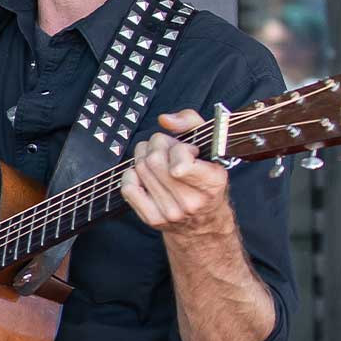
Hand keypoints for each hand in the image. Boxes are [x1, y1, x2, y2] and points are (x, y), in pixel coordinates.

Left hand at [121, 111, 238, 241]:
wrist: (204, 221)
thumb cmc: (206, 180)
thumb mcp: (210, 147)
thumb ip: (191, 123)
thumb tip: (164, 120)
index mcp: (211, 183)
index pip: (180, 163)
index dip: (178, 148)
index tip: (186, 149)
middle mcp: (191, 201)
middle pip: (154, 160)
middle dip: (156, 145)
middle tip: (165, 148)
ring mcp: (170, 212)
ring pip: (140, 170)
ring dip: (143, 156)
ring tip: (156, 159)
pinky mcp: (152, 218)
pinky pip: (128, 188)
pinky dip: (132, 175)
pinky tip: (145, 175)